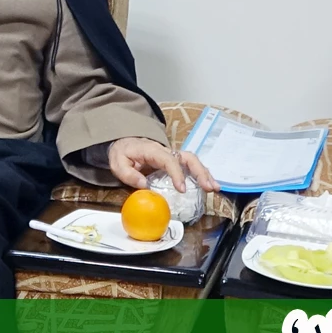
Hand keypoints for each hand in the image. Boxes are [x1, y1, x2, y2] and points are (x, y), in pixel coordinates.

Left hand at [104, 137, 219, 192]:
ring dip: (205, 174)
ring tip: (214, 188)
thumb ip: (128, 174)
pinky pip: (190, 166)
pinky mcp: (175, 161)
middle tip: (208, 187)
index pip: (169, 160)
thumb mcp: (117, 163)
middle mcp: (166, 151)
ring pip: (193, 161)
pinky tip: (209, 186)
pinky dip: (201, 175)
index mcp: (153, 150)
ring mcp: (172, 155)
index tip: (182, 189)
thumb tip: (144, 184)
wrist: (124, 143)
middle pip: (188, 157)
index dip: (177, 174)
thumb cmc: (122, 153)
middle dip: (200, 172)